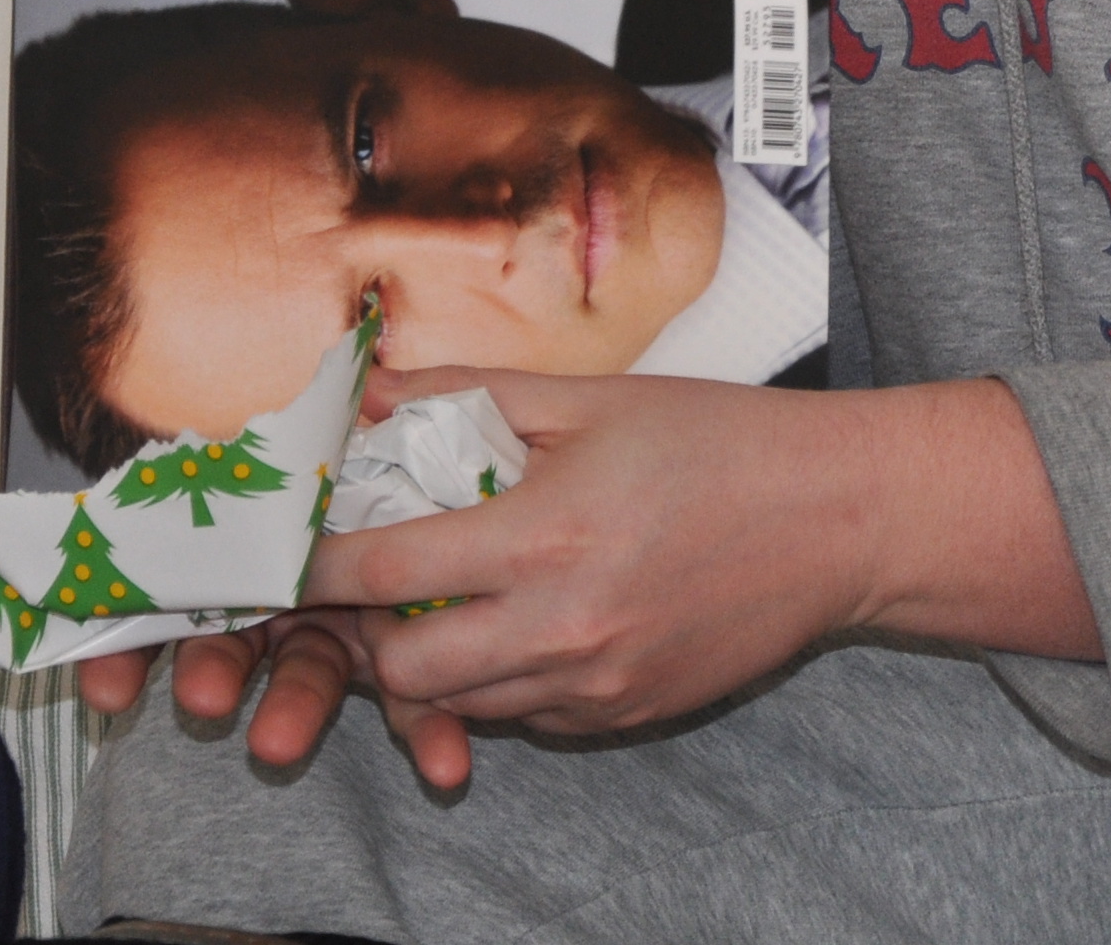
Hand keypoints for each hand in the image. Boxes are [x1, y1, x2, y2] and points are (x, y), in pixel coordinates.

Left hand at [69, 367, 1092, 789]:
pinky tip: (513, 620)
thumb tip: (366, 393)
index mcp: (541, 536)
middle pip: (397, 664)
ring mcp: (590, 684)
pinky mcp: (619, 717)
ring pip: (453, 701)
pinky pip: (520, 713)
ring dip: (419, 659)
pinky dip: (494, 677)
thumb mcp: (591, 399)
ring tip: (428, 599)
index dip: (307, 564)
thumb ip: (467, 400)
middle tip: (354, 581)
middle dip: (356, 630)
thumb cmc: (720, 443)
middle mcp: (559, 627)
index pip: (377, 572)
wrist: (838, 520)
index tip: (271, 547)